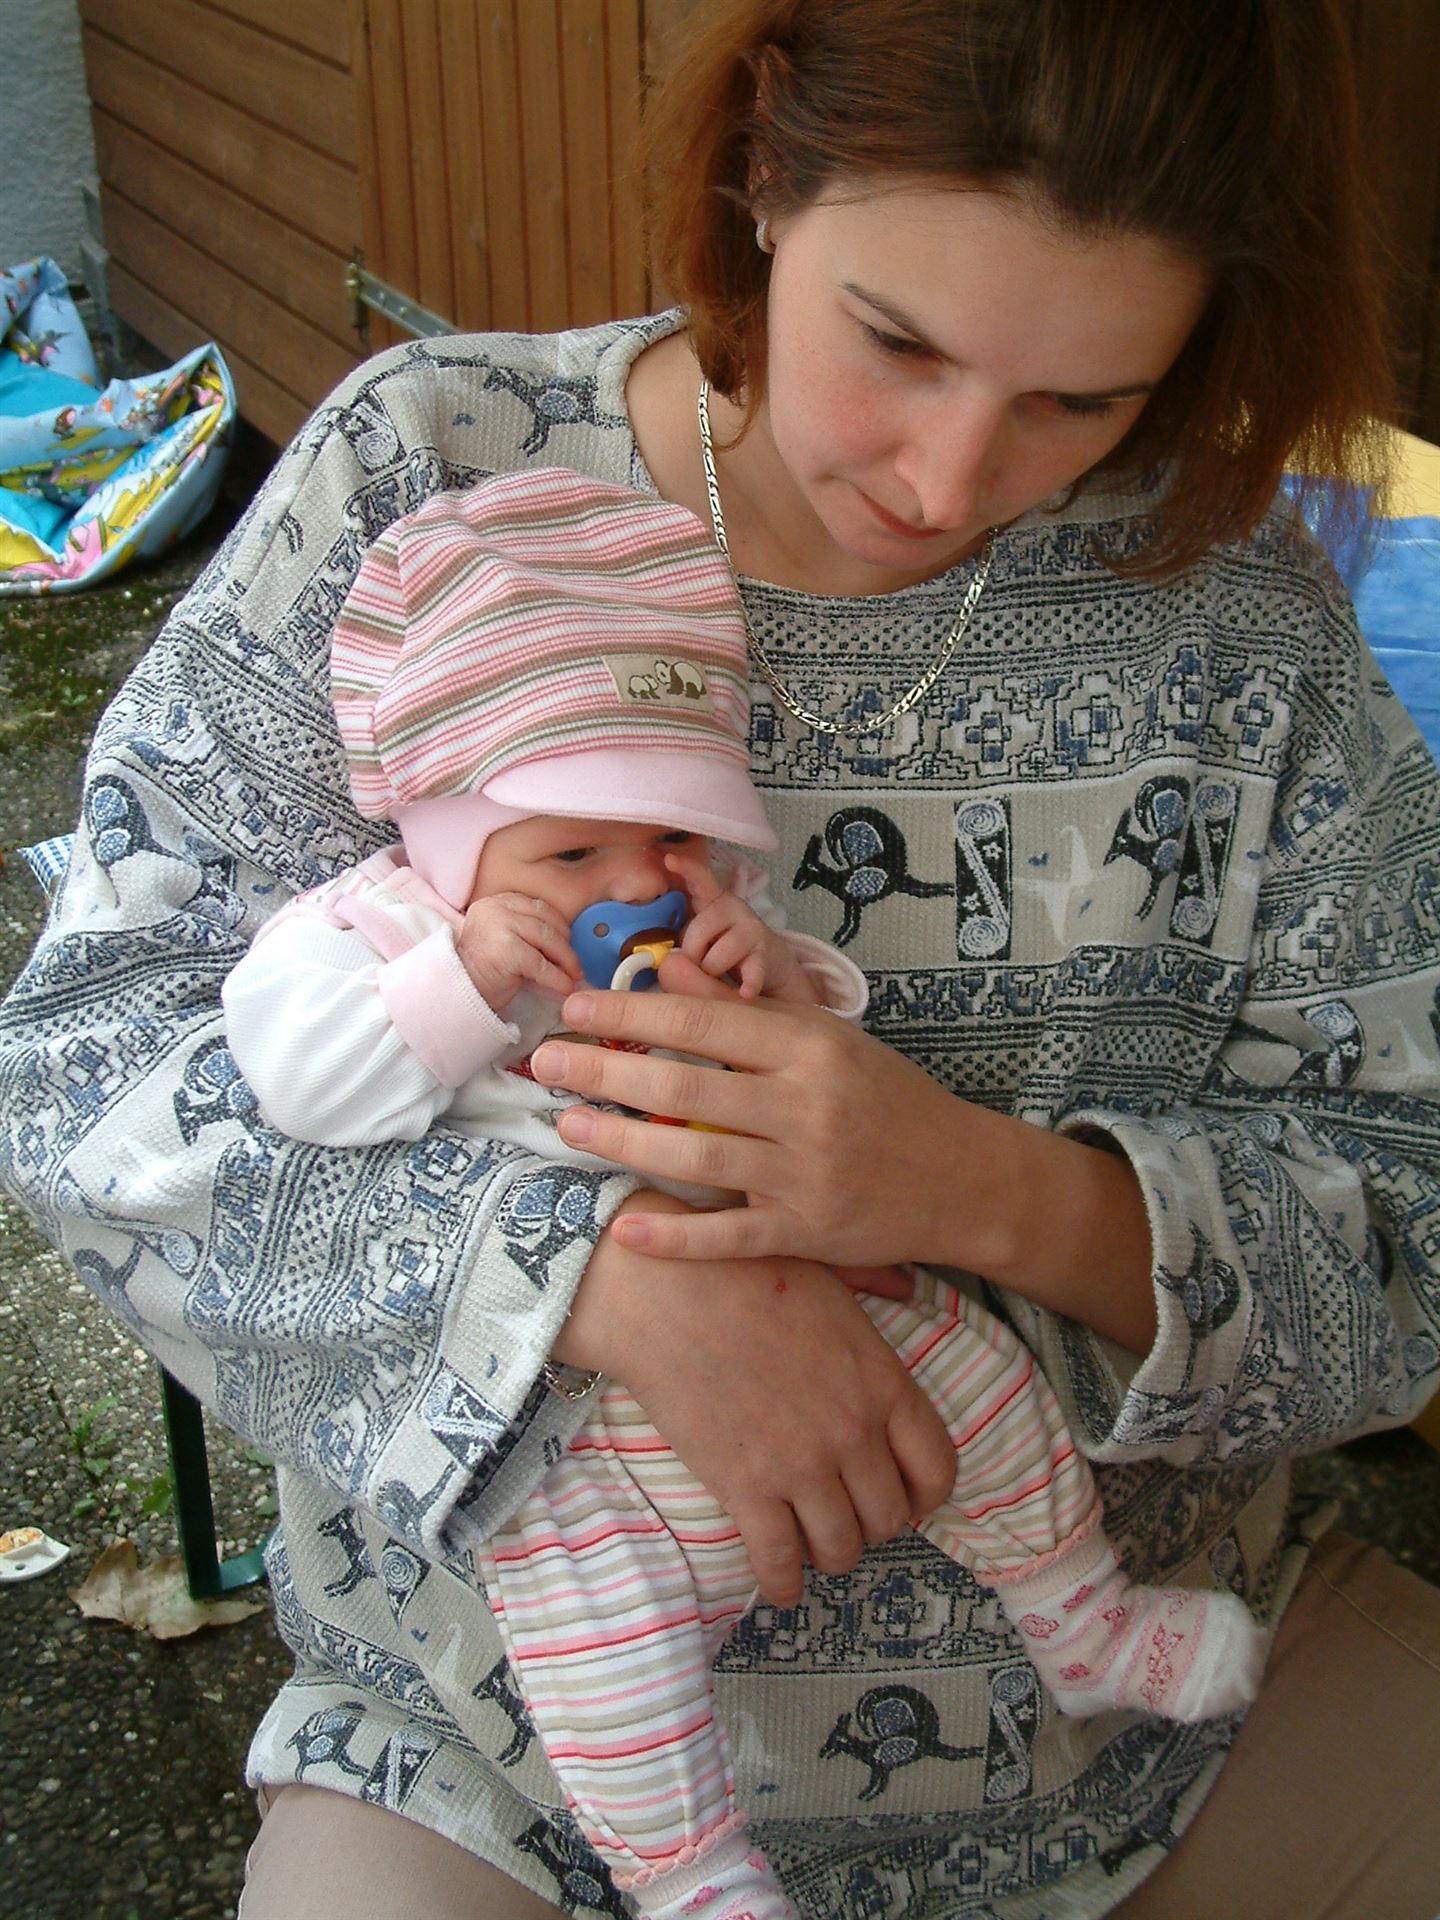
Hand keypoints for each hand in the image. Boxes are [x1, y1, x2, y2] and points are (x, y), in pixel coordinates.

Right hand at [455, 894, 579, 1008]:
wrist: (458, 992)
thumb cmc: (484, 970)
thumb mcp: (504, 938)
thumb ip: (527, 930)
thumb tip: (567, 940)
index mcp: (496, 902)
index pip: (539, 907)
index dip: (559, 925)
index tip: (570, 942)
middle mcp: (496, 908)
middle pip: (546, 921)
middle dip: (566, 944)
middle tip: (575, 963)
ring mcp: (499, 926)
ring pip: (547, 938)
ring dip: (566, 960)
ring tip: (573, 975)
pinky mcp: (505, 949)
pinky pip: (541, 963)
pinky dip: (557, 978)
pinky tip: (564, 987)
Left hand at [533, 975, 1159, 1352]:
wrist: (960, 1177)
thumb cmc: (883, 1097)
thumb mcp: (826, 1038)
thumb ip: (748, 1008)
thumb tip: (670, 967)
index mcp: (810, 1046)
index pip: (705, 1021)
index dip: (632, 1013)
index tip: (575, 1007)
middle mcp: (806, 1106)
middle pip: (685, 1085)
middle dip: (605, 1071)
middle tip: (545, 1062)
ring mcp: (804, 1172)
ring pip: (694, 1156)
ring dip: (619, 1140)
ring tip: (566, 1124)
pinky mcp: (805, 1231)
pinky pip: (727, 1235)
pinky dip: (674, 1233)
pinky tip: (624, 1224)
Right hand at [553, 1195, 956, 1605]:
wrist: (666, 1291)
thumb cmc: (744, 1271)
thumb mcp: (828, 1269)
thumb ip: (876, 1285)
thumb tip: (906, 1285)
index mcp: (881, 1382)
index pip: (937, 1466)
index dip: (927, 1495)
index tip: (909, 1499)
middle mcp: (852, 1432)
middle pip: (889, 1515)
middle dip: (873, 1524)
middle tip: (851, 1516)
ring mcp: (800, 1465)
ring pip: (840, 1547)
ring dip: (832, 1554)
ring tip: (817, 1547)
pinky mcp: (745, 1488)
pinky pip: (777, 1561)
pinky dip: (782, 1584)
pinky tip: (781, 1586)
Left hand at [663, 849, 813, 1002]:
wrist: (768, 963)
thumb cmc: (722, 950)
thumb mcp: (700, 939)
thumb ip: (681, 941)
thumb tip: (666, 960)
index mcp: (712, 902)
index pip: (699, 878)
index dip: (685, 868)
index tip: (669, 858)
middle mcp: (733, 909)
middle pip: (697, 931)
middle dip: (691, 955)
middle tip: (700, 963)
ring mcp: (750, 930)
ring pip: (715, 958)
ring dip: (712, 973)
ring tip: (720, 974)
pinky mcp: (764, 954)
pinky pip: (751, 972)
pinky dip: (747, 984)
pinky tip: (745, 993)